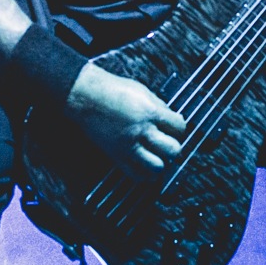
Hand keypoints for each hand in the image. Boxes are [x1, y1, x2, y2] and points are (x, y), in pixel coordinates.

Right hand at [66, 64, 186, 181]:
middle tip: (168, 143)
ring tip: (158, 157)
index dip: (179, 128)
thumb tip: (170, 117)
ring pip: (157, 166)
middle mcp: (142, 130)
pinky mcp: (116, 155)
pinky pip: (135, 174)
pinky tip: (145, 168)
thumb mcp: (142, 90)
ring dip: (161, 163)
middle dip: (173, 147)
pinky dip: (144, 175)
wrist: (86, 96)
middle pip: (172, 149)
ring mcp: (129, 145)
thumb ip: (158, 105)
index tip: (174, 128)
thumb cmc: (111, 89)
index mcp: (150, 112)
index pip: (179, 127)